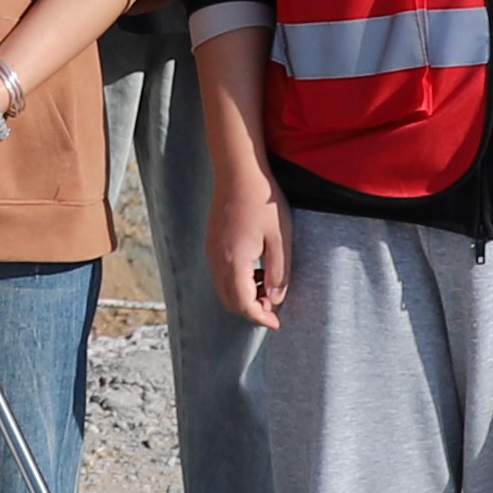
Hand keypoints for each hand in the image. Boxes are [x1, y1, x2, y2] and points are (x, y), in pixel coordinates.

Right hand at [198, 158, 287, 330]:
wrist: (238, 171)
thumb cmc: (263, 201)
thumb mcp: (280, 238)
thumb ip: (279, 272)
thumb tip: (276, 299)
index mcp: (234, 262)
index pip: (243, 305)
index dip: (261, 318)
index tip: (277, 321)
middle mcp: (218, 260)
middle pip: (230, 302)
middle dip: (251, 310)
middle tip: (274, 307)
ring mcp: (212, 251)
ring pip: (224, 289)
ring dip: (244, 296)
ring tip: (268, 285)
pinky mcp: (212, 242)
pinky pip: (221, 274)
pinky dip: (237, 282)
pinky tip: (256, 269)